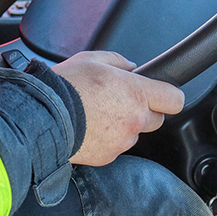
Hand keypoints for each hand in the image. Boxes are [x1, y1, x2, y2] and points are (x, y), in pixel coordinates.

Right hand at [52, 51, 184, 166]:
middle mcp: (134, 119)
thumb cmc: (64, 87)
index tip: (162, 96)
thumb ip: (119, 61)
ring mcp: (122, 141)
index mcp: (136, 93)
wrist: (41, 117)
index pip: (175, 100)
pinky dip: (107, 140)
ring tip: (98, 116)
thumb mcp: (91, 59)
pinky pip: (116, 147)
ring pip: (134, 134)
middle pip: (157, 119)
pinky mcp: (108, 156)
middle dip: (144, 112)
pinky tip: (90, 129)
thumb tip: (131, 67)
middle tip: (120, 103)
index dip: (169, 97)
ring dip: (123, 127)